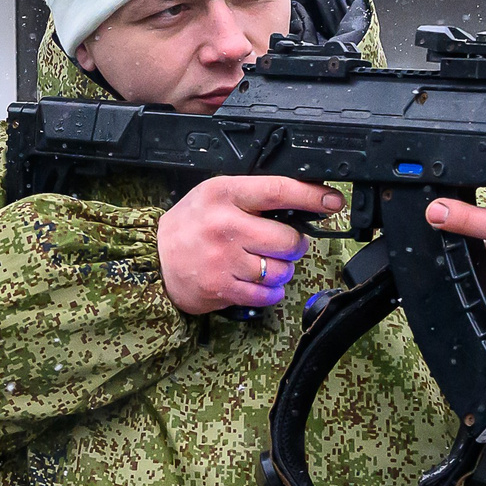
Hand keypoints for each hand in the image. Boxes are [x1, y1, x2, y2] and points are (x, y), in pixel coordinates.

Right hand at [157, 176, 342, 315]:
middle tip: (282, 244)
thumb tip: (302, 205)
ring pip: (281, 270)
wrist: (153, 260)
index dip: (311, 197)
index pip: (278, 191)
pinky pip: (267, 295)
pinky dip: (269, 291)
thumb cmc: (189, 226)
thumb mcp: (215, 195)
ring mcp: (225, 260)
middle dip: (293, 245)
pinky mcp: (223, 288)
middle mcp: (225, 226)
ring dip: (280, 270)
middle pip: (288, 239)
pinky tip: (257, 281)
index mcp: (224, 194)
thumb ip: (252, 197)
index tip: (332, 202)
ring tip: (262, 264)